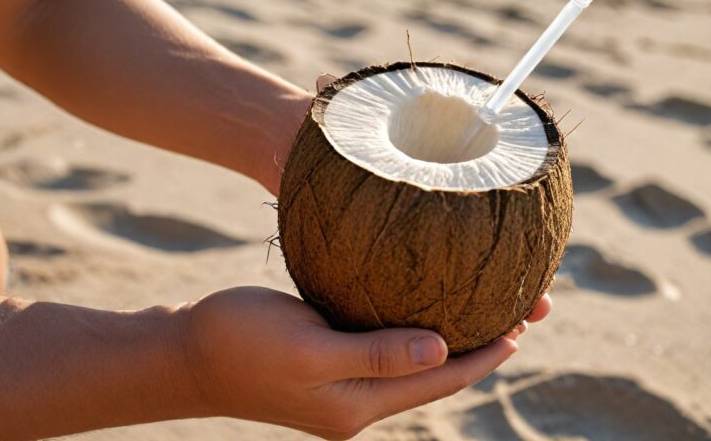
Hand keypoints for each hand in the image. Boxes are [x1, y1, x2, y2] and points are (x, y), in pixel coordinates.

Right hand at [182, 287, 550, 439]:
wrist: (187, 354)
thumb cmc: (243, 343)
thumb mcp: (309, 349)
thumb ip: (375, 354)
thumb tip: (442, 348)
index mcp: (358, 404)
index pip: (438, 380)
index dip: (483, 355)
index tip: (523, 327)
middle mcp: (358, 400)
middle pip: (434, 373)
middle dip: (480, 345)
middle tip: (522, 311)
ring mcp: (343, 385)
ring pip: (414, 360)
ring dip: (451, 336)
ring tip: (487, 308)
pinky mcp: (329, 362)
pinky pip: (386, 348)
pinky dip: (414, 331)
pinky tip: (425, 306)